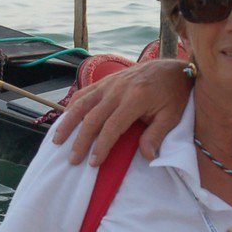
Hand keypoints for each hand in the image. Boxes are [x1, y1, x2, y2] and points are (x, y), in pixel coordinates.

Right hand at [50, 59, 191, 163]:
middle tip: (72, 159)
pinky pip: (85, 93)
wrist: (173, 68)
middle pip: (92, 117)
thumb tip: (146, 156)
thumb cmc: (174, 95)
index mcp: (135, 98)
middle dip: (81, 140)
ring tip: (57, 140)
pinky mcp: (106, 81)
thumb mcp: (172, 116)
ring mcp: (110, 83)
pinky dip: (72, 106)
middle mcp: (118, 89)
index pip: (112, 126)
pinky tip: (65, 119)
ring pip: (82, 104)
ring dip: (68, 123)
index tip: (93, 163)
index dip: (101, 146)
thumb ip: (157, 135)